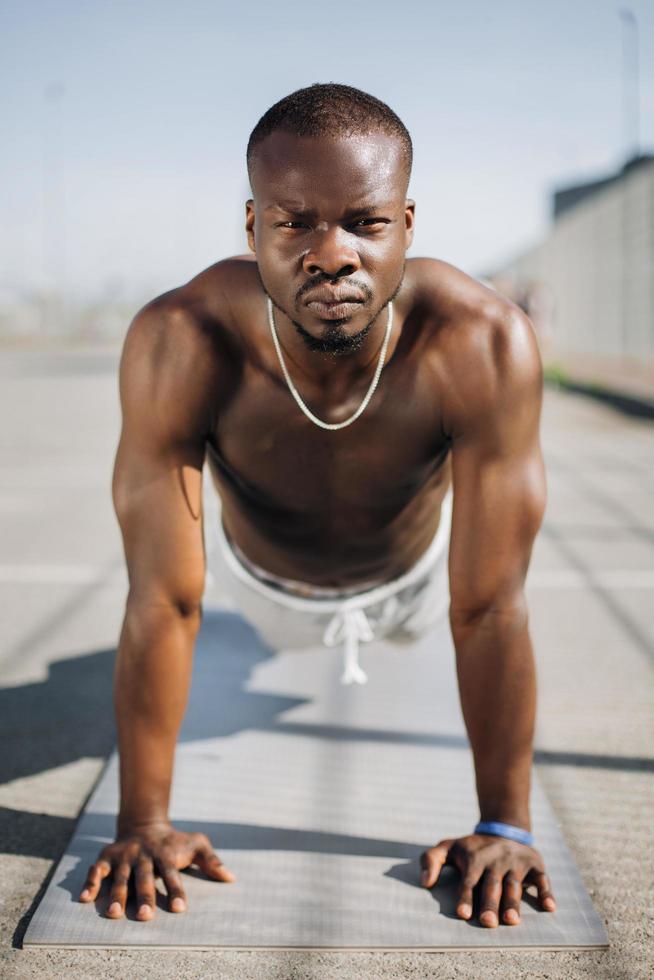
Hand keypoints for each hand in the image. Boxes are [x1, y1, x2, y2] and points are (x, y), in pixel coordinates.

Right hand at [78, 821, 235, 920]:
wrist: (145, 822)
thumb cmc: (174, 841)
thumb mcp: (195, 844)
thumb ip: (211, 860)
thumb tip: (231, 878)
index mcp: (165, 855)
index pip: (172, 875)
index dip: (176, 891)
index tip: (181, 909)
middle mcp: (144, 856)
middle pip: (145, 878)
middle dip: (144, 897)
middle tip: (145, 917)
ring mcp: (125, 856)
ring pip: (121, 876)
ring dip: (117, 894)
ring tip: (114, 914)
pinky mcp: (107, 856)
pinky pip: (97, 870)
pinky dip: (90, 883)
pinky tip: (85, 899)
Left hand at [420, 833, 555, 926]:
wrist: (503, 828)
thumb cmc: (471, 847)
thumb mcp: (448, 847)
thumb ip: (431, 861)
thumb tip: (424, 883)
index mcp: (474, 858)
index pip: (468, 881)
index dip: (466, 897)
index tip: (463, 914)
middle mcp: (496, 860)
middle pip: (492, 885)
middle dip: (490, 904)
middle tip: (489, 922)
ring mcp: (516, 862)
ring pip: (514, 884)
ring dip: (514, 902)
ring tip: (512, 920)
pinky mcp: (534, 863)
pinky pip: (542, 878)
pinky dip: (546, 891)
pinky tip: (549, 907)